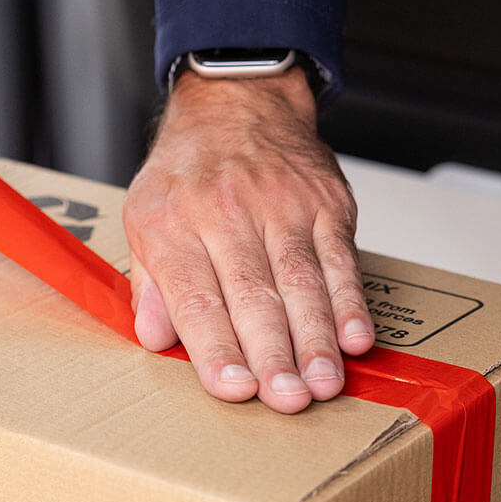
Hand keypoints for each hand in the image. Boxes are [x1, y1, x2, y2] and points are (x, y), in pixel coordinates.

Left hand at [123, 70, 374, 413]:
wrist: (238, 102)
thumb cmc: (190, 171)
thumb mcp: (144, 217)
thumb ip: (151, 283)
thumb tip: (154, 338)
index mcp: (175, 224)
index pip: (195, 297)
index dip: (216, 347)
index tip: (233, 389)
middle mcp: (228, 213)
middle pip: (253, 295)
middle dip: (272, 354)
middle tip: (286, 400)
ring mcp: (282, 206)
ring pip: (302, 282)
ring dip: (315, 339)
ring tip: (323, 384)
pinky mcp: (326, 203)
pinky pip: (340, 259)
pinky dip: (351, 301)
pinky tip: (355, 338)